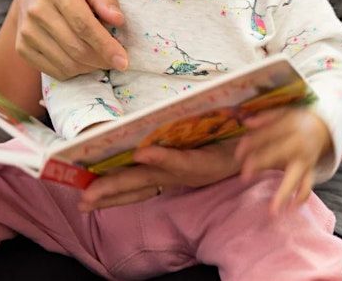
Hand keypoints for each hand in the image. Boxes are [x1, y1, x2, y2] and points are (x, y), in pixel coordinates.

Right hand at [13, 0, 126, 79]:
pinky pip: (54, 71)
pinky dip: (73, 72)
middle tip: (116, 62)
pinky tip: (82, 61)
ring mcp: (26, 31)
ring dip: (89, 68)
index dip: (105, 46)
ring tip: (100, 59)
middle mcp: (37, 10)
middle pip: (76, 47)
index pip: (84, 25)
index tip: (123, 61)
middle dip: (101, 60)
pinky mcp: (21, 48)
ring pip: (66, 63)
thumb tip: (118, 20)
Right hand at [78, 141, 239, 211]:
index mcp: (167, 169)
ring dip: (121, 183)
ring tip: (95, 190)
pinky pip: (179, 160)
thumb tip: (139, 139)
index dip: (107, 190)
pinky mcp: (204, 162)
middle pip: (132, 185)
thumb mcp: (191, 141)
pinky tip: (141, 155)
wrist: (259, 145)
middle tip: (82, 201)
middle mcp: (172, 173)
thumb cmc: (223, 139)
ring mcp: (186, 168)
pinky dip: (161, 158)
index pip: (131, 183)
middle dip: (106, 192)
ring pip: (147, 177)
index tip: (83, 196)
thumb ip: (168, 144)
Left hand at [234, 108, 331, 213]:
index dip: (251, 144)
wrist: (325, 127)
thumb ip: (265, 118)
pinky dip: (300, 198)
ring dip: (284, 194)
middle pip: (277, 155)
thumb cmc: (297, 121)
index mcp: (290, 128)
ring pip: (295, 178)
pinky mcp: (310, 171)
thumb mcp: (283, 113)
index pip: (267, 135)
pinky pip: (307, 186)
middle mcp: (298, 145)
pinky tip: (290, 209)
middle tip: (244, 176)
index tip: (238, 155)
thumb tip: (246, 122)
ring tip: (273, 210)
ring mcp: (305, 161)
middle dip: (260, 164)